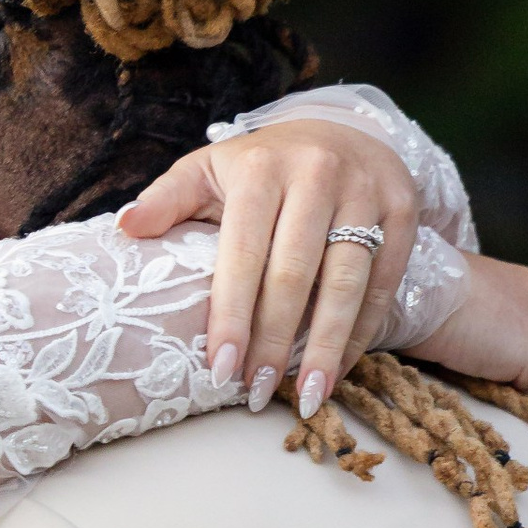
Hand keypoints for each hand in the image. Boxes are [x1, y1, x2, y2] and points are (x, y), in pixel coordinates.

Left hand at [115, 117, 417, 417]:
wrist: (342, 129)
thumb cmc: (262, 165)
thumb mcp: (210, 169)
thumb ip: (169, 199)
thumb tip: (125, 228)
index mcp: (261, 167)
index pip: (242, 252)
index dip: (231, 314)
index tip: (220, 368)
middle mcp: (317, 174)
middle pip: (295, 273)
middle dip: (275, 341)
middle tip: (258, 392)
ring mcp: (365, 192)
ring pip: (346, 282)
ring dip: (326, 348)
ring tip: (308, 397)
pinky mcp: (402, 211)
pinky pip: (382, 283)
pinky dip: (361, 332)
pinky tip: (338, 368)